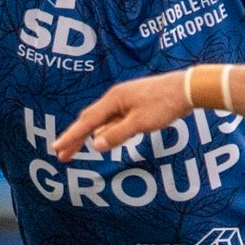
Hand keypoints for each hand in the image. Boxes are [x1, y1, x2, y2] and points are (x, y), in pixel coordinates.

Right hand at [53, 72, 188, 160]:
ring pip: (102, 122)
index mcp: (114, 100)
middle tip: (62, 155)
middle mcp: (116, 98)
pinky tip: (103, 140)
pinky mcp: (134, 105)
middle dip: (75, 139)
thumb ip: (117, 134)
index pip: (87, 122)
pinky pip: (114, 120)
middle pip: (90, 121)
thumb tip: (96, 144)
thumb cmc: (165, 104)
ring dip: (90, 136)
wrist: (187, 89)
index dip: (71, 137)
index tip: (56, 148)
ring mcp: (125, 101)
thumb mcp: (140, 123)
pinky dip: (106, 131)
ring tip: (74, 151)